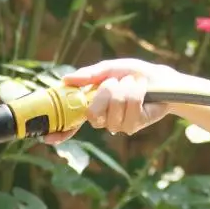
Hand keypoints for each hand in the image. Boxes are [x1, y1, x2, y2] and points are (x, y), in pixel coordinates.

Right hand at [43, 58, 181, 143]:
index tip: (48, 138)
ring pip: (114, 107)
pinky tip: (142, 90)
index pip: (71, 124)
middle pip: (92, 113)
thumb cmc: (133, 75)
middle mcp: (102, 119)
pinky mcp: (134, 126)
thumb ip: (89, 75)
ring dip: (124, 88)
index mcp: (92, 106)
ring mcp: (117, 125)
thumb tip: (66, 79)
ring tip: (132, 82)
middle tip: (113, 82)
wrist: (161, 80)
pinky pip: (130, 107)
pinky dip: (137, 91)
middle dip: (104, 93)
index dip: (59, 132)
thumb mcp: (109, 69)